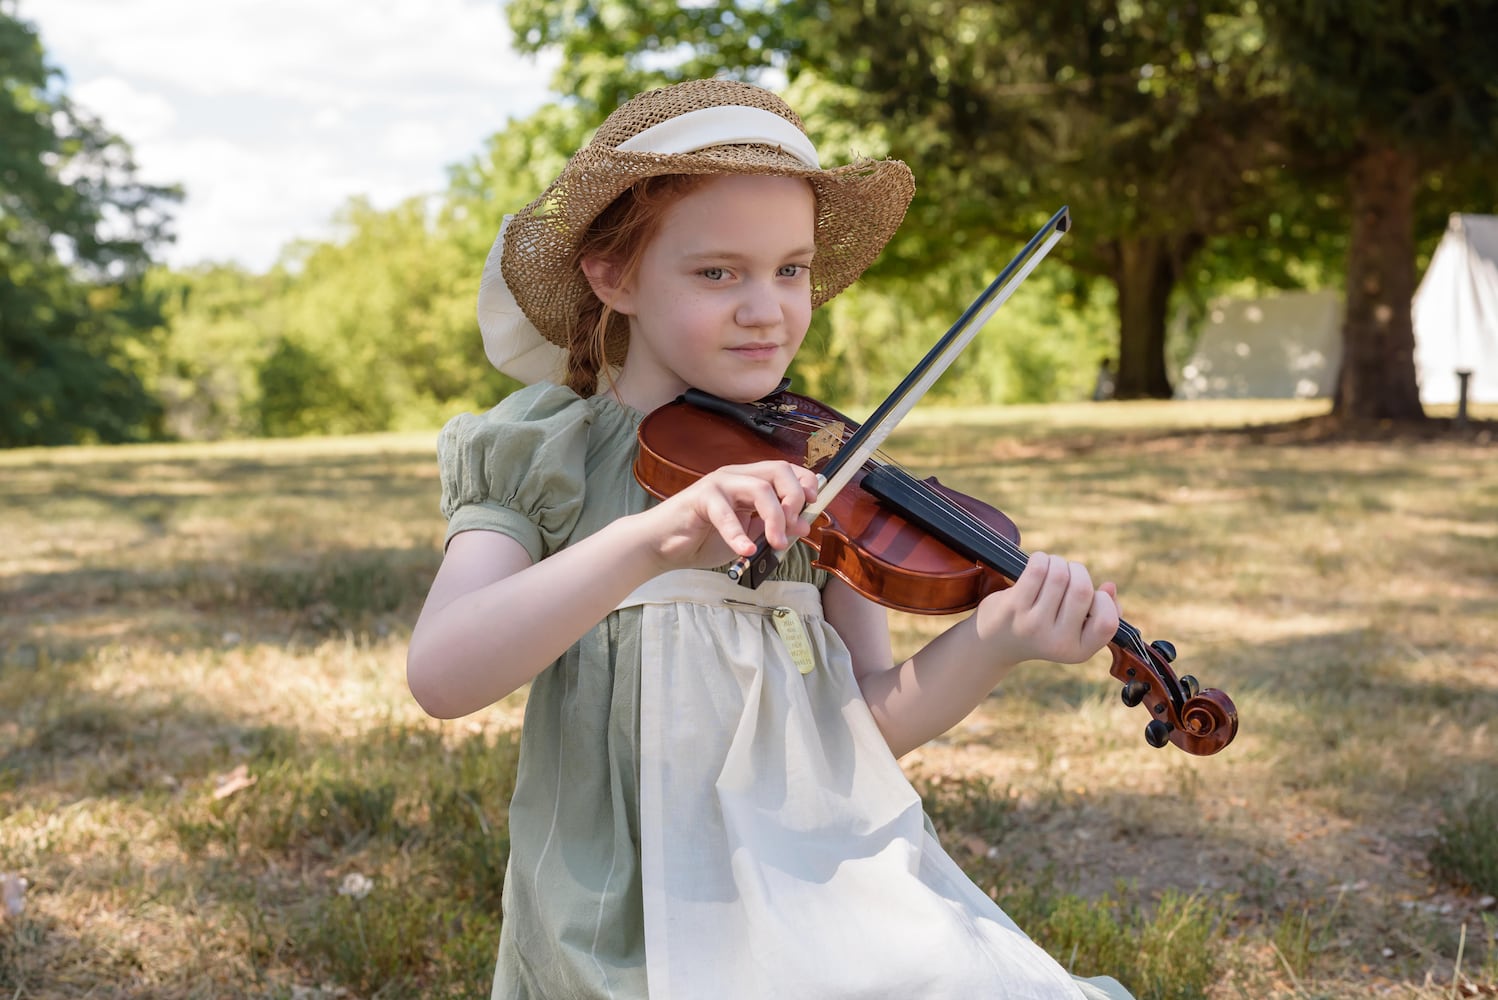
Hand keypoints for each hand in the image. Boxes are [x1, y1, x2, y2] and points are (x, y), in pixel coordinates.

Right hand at [637, 460, 819, 571]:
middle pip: (778, 471)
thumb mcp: (749, 535)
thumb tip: (804, 525)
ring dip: (775, 519)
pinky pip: (726, 513)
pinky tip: (745, 551)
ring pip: (759, 488)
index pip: (786, 469)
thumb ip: (773, 528)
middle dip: (795, 498)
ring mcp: (718, 484)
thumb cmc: (703, 538)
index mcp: (749, 480)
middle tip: (796, 527)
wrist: (663, 546)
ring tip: (775, 544)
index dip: (806, 483)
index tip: (815, 505)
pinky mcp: (701, 498)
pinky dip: (739, 535)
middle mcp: (736, 476)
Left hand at [973, 552, 1119, 665]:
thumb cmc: (1043, 629)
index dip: (1104, 601)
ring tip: (1052, 567)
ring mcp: (1033, 625)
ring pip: (1060, 576)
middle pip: (1082, 590)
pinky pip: (1038, 569)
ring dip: (1058, 563)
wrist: (996, 642)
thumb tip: (1109, 586)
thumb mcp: (1074, 631)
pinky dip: (1042, 559)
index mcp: (1078, 651)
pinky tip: (1039, 563)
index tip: (1092, 596)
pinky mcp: (1013, 607)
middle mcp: (1057, 642)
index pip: (1107, 622)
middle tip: (1069, 573)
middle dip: (1079, 572)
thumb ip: (1100, 613)